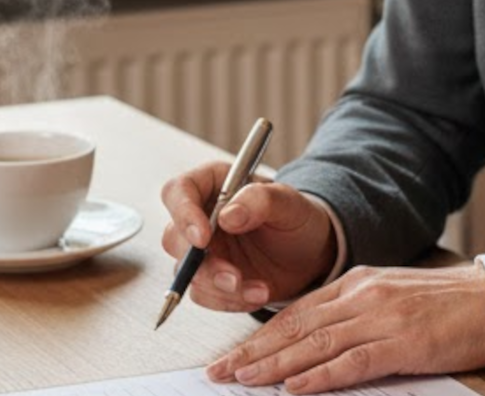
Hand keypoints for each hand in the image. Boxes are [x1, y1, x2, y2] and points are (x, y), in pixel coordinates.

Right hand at [158, 161, 337, 309]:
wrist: (310, 254)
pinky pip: (204, 295)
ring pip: (188, 273)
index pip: (179, 192)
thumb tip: (228, 215)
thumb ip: (260, 200)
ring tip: (259, 289)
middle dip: (203, 264)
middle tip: (233, 277)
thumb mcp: (289, 203)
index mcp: (214, 184)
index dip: (183, 214)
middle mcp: (201, 216)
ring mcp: (203, 250)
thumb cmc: (298, 218)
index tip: (203, 237)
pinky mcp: (209, 279)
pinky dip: (230, 301)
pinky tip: (257, 293)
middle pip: (174, 238)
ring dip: (220, 288)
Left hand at [205, 263, 484, 392]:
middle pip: (296, 327)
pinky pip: (352, 362)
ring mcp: (381, 317)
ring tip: (243, 380)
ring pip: (315, 344)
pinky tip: (295, 387)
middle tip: (220, 372)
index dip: (259, 335)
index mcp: (356, 282)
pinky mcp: (402, 343)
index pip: (296, 311)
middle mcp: (362, 295)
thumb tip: (313, 341)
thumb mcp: (389, 297)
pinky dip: (320, 376)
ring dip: (274, 365)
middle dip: (254, 352)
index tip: (232, 355)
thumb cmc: (445, 306)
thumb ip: (352, 313)